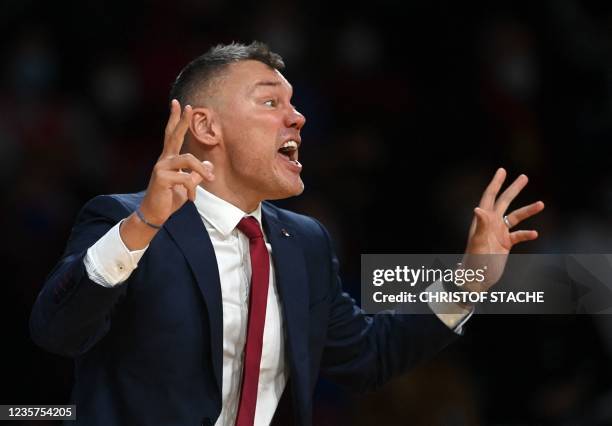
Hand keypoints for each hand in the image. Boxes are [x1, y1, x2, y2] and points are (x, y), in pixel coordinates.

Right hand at [139, 99, 214, 225]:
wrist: (155, 214)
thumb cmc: (169, 199)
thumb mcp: (187, 186)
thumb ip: (196, 174)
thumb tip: (209, 165)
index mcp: (169, 159)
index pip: (171, 135)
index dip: (175, 119)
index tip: (179, 104)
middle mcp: (163, 160)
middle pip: (173, 136)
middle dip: (182, 121)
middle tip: (188, 106)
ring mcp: (161, 167)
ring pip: (188, 159)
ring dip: (202, 170)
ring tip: (210, 179)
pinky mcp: (162, 178)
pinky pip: (185, 178)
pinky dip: (193, 189)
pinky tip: (192, 199)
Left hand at [462, 168, 543, 291]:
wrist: (476, 279)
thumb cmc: (474, 261)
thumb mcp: (478, 242)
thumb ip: (480, 225)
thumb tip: (478, 208)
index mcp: (482, 220)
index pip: (489, 197)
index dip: (496, 183)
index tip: (502, 170)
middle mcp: (490, 224)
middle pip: (503, 202)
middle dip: (513, 189)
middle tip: (524, 177)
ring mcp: (498, 233)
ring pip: (515, 217)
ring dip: (527, 211)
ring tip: (541, 204)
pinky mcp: (505, 244)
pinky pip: (518, 235)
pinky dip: (526, 233)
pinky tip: (534, 233)